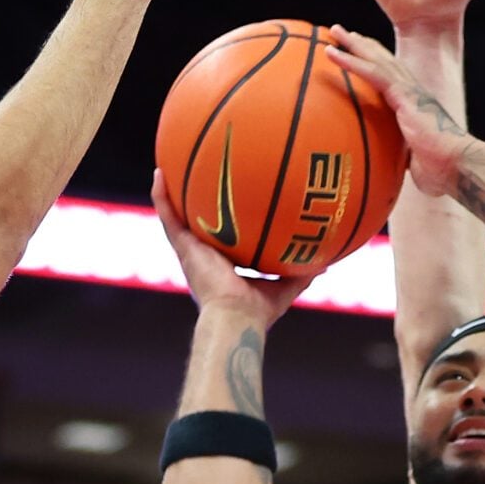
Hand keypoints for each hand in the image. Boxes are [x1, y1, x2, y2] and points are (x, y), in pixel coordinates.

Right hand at [151, 176, 313, 320]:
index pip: (221, 239)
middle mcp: (203, 256)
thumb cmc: (257, 311)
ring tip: (164, 166)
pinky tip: (158, 173)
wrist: (236, 317)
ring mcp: (190, 252)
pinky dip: (161, 196)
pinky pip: (168, 217)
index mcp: (222, 266)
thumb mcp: (285, 286)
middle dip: (194, 203)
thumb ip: (302, 271)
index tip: (224, 203)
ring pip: (175, 217)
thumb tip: (326, 262)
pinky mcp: (184, 249)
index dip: (221, 223)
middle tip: (195, 177)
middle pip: (196, 224)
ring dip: (169, 193)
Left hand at [323, 27, 475, 197]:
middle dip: (362, 46)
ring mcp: (409, 91)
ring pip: (377, 60)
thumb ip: (399, 158)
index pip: (391, 78)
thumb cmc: (441, 172)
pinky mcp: (404, 95)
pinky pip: (373, 73)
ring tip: (333, 32)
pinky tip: (333, 54)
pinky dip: (351, 61)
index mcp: (414, 106)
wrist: (458, 166)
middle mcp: (412, 92)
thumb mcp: (414, 163)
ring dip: (353, 45)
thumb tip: (384, 169)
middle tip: (340, 33)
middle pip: (383, 62)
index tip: (358, 54)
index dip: (375, 64)